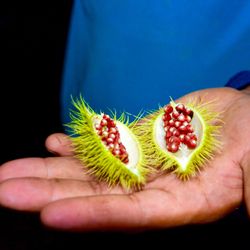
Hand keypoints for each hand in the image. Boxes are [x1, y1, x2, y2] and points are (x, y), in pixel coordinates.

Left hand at [0, 87, 248, 231]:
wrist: (246, 119)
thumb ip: (244, 197)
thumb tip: (246, 212)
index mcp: (181, 201)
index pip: (130, 215)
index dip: (92, 216)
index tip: (48, 215)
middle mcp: (153, 185)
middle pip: (95, 194)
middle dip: (48, 193)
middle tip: (3, 191)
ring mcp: (143, 161)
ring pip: (90, 168)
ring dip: (52, 168)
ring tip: (11, 171)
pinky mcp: (140, 138)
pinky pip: (103, 144)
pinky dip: (79, 144)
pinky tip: (53, 144)